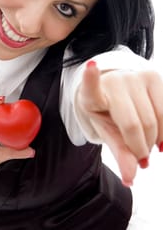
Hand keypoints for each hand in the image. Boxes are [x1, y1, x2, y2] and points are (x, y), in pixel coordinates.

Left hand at [76, 61, 162, 185]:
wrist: (116, 90)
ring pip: (154, 120)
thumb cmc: (107, 112)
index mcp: (92, 96)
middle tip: (140, 156)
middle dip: (140, 148)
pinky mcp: (153, 76)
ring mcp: (134, 76)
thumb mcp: (106, 131)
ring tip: (147, 144)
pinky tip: (160, 139)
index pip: (91, 87)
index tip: (91, 67)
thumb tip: (130, 178)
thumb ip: (119, 152)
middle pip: (134, 125)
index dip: (90, 78)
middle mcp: (114, 81)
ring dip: (155, 141)